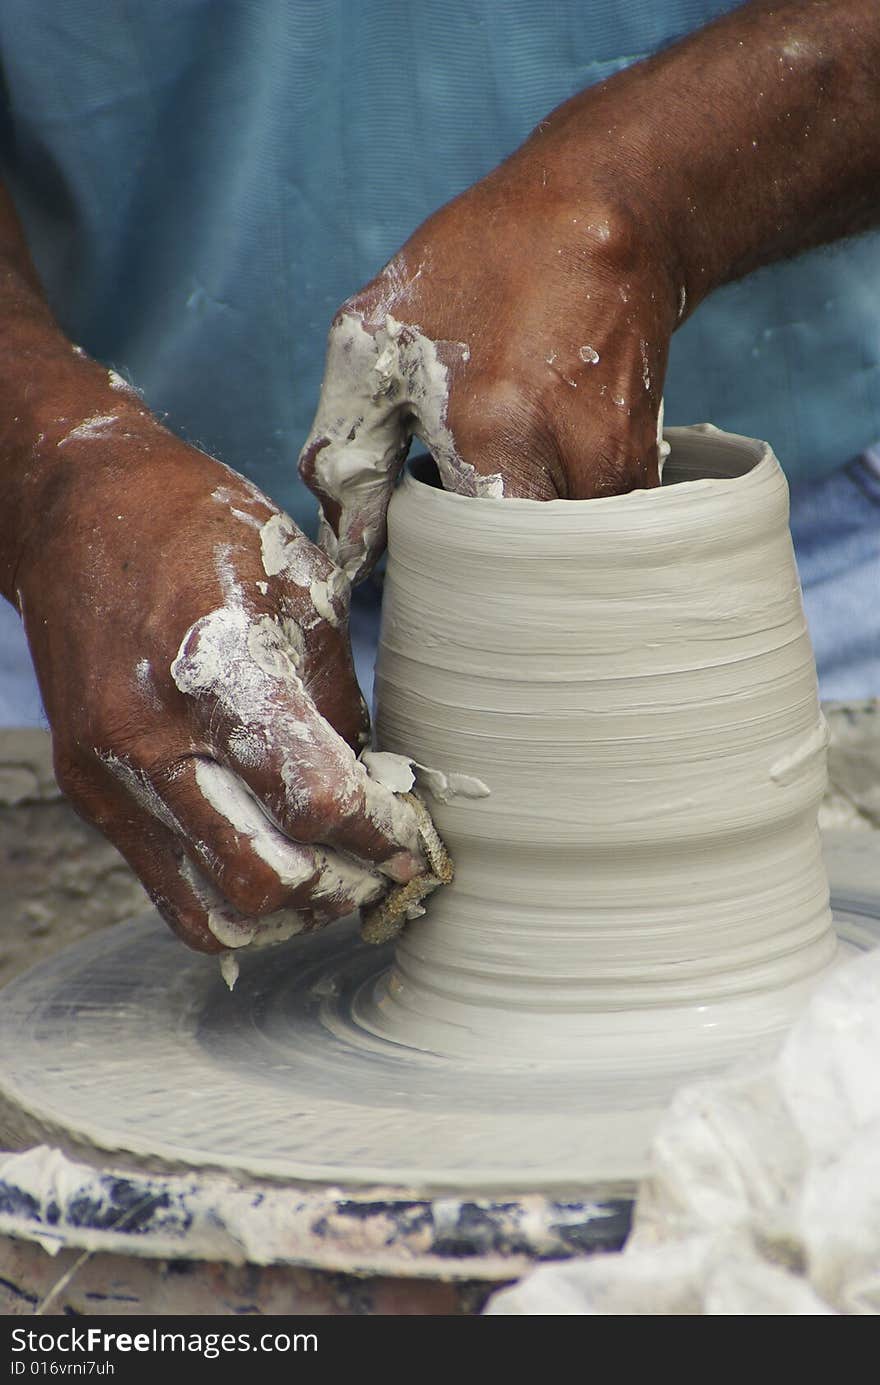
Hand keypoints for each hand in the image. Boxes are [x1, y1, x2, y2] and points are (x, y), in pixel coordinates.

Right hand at [11, 398, 423, 952]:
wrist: (74, 513)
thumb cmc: (199, 533)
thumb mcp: (300, 588)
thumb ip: (337, 701)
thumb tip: (374, 790)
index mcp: (215, 665)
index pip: (316, 797)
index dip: (381, 832)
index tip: (413, 835)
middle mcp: (149, 734)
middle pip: (265, 876)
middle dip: (342, 884)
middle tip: (379, 865)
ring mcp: (109, 774)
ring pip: (214, 910)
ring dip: (289, 910)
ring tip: (330, 878)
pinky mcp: (88, 794)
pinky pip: (167, 889)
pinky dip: (232, 900)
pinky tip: (273, 867)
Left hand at [299, 108, 676, 582]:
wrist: (609, 211)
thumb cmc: (479, 263)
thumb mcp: (376, 338)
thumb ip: (350, 455)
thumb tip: (343, 555)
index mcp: (497, 431)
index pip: (473, 572)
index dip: (445, 585)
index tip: (423, 569)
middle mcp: (574, 460)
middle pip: (530, 579)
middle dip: (490, 580)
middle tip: (454, 548)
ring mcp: (623, 465)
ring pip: (572, 560)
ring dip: (529, 556)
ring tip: (491, 501)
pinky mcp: (648, 465)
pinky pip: (601, 532)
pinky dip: (563, 528)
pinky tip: (533, 480)